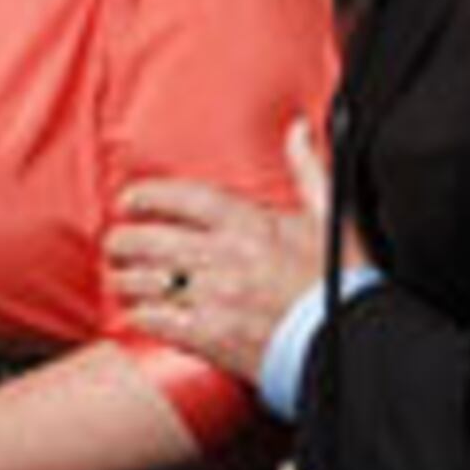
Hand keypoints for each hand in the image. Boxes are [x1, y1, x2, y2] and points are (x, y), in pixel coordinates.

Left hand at [106, 116, 332, 384]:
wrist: (354, 340)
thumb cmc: (343, 281)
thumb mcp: (330, 216)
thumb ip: (308, 170)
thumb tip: (297, 129)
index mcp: (250, 225)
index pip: (184, 199)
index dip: (150, 195)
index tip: (131, 198)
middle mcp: (225, 258)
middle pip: (154, 240)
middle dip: (126, 240)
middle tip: (115, 241)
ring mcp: (215, 298)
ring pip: (150, 281)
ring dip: (127, 279)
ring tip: (119, 277)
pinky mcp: (213, 337)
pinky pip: (161, 322)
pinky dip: (142, 316)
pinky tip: (136, 314)